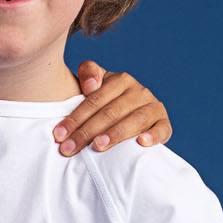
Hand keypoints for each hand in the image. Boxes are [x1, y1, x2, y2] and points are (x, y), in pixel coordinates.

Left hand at [52, 63, 171, 156]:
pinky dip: (153, 136)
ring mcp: (153, 107)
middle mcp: (139, 91)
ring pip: (135, 119)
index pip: (94, 100)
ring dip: (115, 134)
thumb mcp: (94, 87)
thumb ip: (89, 74)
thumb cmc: (105, 104)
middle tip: (69, 149)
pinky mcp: (163, 123)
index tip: (58, 135)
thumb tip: (90, 86)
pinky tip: (140, 143)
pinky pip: (161, 129)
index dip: (75, 117)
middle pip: (111, 112)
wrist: (131, 117)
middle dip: (87, 132)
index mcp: (120, 80)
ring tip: (98, 146)